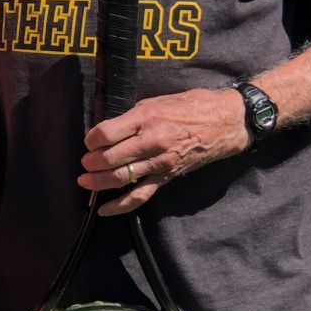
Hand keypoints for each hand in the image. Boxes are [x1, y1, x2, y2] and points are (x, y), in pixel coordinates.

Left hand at [79, 88, 248, 214]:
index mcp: (146, 118)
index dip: (91, 139)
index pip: (106, 133)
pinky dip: (119, 205)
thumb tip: (109, 129)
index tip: (89, 141)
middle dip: (91, 162)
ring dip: (98, 182)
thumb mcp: (158, 101)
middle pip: (110, 158)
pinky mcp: (166, 176)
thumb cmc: (192, 106)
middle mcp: (151, 141)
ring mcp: (159, 162)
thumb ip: (133, 116)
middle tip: (85, 163)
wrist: (225, 123)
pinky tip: (104, 209)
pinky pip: (140, 195)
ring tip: (85, 181)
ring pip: (121, 177)